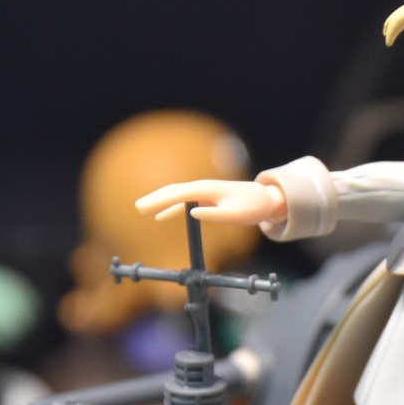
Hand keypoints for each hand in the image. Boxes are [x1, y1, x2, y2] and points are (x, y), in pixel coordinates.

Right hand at [135, 178, 286, 229]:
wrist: (265, 200)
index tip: (145, 208)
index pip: (179, 194)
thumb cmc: (252, 207)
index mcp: (208, 190)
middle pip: (173, 191)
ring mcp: (204, 192)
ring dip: (160, 202)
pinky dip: (171, 208)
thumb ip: (213, 215)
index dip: (160, 201)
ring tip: (143, 210)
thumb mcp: (235, 214)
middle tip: (137, 208)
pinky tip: (162, 216)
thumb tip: (192, 214)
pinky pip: (184, 202)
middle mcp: (203, 188)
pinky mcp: (207, 198)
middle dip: (155, 198)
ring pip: (177, 196)